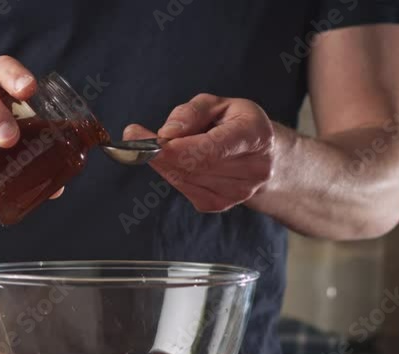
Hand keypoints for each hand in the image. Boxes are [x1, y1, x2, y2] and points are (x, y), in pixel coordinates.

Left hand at [124, 94, 275, 212]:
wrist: (264, 156)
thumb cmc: (236, 124)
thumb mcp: (219, 104)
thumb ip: (192, 112)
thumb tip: (167, 133)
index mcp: (255, 136)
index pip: (213, 148)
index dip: (178, 148)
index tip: (149, 140)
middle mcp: (253, 168)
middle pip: (194, 165)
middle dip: (160, 152)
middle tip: (134, 136)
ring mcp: (239, 192)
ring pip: (185, 179)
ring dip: (163, 163)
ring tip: (155, 146)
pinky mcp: (221, 204)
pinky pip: (185, 190)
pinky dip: (172, 174)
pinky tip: (173, 162)